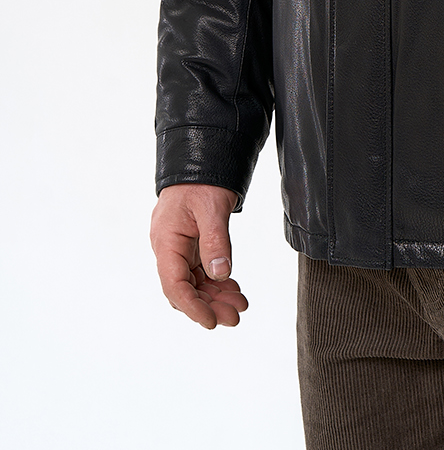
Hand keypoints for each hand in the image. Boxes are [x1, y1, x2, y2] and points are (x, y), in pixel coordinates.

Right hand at [150, 183, 246, 328]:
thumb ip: (216, 241)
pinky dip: (216, 282)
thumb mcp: (212, 208)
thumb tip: (220, 274)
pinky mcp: (191, 244)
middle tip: (235, 317)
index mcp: (166, 241)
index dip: (193, 307)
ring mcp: (179, 248)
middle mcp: (168, 248)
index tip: (211, 322)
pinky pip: (201, 271)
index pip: (174, 285)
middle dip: (209, 306)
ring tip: (239, 306)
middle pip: (185, 288)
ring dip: (215, 297)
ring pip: (194, 283)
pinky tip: (233, 290)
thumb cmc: (203, 180)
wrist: (201, 158)